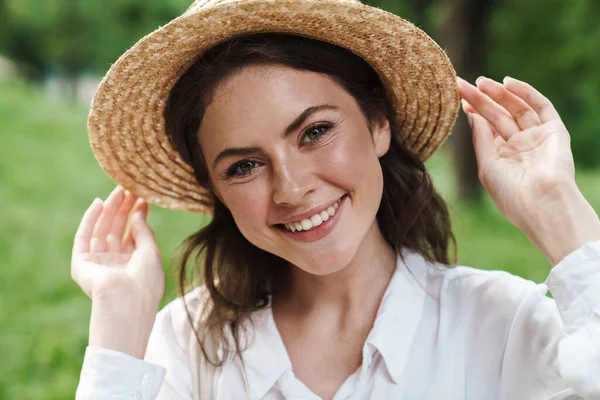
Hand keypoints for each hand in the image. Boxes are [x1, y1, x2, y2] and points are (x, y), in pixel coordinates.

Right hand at [71, 186, 163, 356]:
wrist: (126, 301)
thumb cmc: (144, 281)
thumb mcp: (151, 252)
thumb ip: (143, 231)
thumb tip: (139, 211)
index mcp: (134, 266)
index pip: (134, 236)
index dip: (138, 216)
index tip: (144, 198)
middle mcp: (115, 264)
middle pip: (118, 231)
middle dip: (124, 210)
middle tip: (131, 189)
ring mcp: (98, 264)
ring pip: (102, 231)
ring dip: (110, 210)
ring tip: (119, 190)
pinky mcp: (81, 264)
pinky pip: (84, 237)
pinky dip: (90, 220)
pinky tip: (99, 203)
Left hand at [458, 76, 599, 263]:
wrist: (542, 204)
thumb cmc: (511, 193)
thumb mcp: (487, 165)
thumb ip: (481, 138)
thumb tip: (472, 115)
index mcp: (502, 157)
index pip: (486, 128)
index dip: (472, 111)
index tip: (457, 97)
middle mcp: (519, 146)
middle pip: (498, 115)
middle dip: (480, 99)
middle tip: (461, 83)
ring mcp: (537, 137)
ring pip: (516, 108)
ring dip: (499, 93)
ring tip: (480, 81)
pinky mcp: (555, 132)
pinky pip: (541, 106)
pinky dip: (526, 92)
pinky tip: (508, 83)